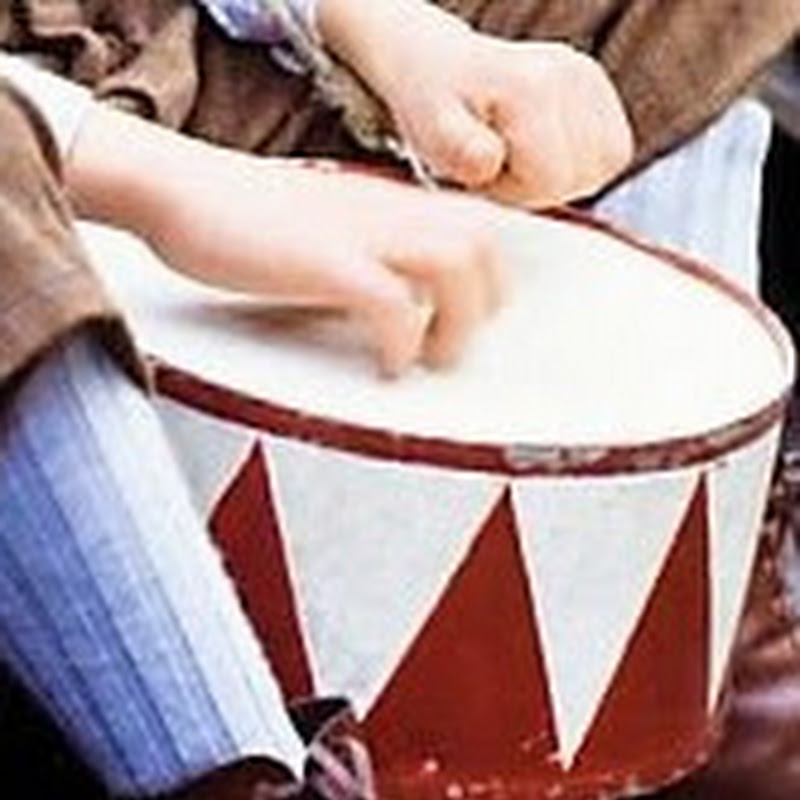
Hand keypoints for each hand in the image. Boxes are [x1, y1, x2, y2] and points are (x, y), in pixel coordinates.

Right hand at [66, 106, 505, 376]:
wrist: (181, 187)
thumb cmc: (242, 215)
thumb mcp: (324, 228)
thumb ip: (367, 254)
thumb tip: (394, 301)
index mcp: (386, 202)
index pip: (473, 224)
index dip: (490, 275)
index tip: (480, 315)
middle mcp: (384, 209)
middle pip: (481, 241)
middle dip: (486, 302)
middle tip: (454, 342)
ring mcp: (358, 231)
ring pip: (457, 264)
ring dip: (456, 323)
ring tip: (428, 357)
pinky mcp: (325, 261)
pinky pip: (392, 303)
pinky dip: (401, 341)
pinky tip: (387, 363)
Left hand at [318, 0, 633, 207]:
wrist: (440, 70)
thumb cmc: (435, 110)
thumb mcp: (432, 136)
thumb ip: (459, 152)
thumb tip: (488, 160)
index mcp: (533, 87)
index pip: (552, 181)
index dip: (517, 193)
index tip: (484, 171)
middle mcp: (572, 73)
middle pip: (582, 177)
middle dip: (538, 186)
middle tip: (499, 162)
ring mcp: (591, 76)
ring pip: (603, 166)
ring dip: (560, 176)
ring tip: (518, 156)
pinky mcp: (600, 87)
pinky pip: (612, 152)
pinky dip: (578, 163)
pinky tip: (541, 149)